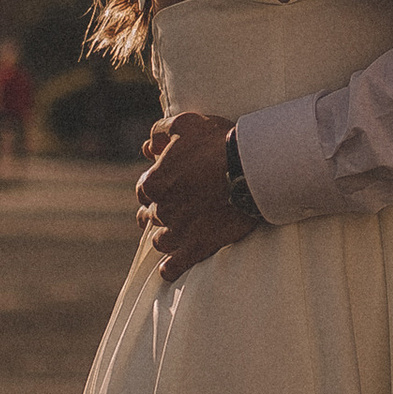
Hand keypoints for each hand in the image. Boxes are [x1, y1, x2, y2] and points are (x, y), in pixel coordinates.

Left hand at [137, 111, 255, 280]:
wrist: (248, 169)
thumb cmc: (217, 143)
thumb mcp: (186, 124)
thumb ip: (161, 132)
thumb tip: (148, 147)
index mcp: (154, 183)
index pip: (144, 190)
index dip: (156, 188)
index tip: (169, 187)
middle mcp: (160, 210)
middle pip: (152, 216)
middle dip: (161, 212)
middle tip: (177, 208)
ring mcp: (177, 231)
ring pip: (160, 241)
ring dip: (166, 238)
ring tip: (177, 235)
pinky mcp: (196, 247)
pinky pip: (173, 267)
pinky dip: (170, 268)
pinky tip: (170, 269)